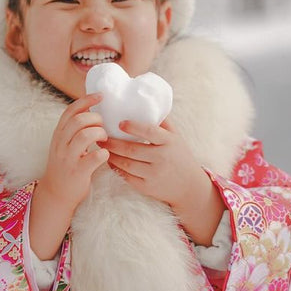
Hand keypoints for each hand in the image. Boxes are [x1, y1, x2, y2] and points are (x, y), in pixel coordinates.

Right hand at [29, 93, 109, 259]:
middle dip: (95, 119)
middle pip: (79, 121)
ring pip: (85, 135)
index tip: (101, 96)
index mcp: (59, 134)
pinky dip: (103, 153)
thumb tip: (92, 111)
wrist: (56, 194)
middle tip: (103, 127)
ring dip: (100, 134)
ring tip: (104, 140)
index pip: (70, 111)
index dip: (86, 101)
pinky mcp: (77, 172)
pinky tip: (105, 155)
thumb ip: (74, 130)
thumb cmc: (66, 166)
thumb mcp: (64, 144)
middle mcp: (61, 144)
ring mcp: (68, 158)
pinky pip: (94, 157)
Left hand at [100, 119, 223, 244]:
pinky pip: (126, 177)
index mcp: (169, 142)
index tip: (119, 123)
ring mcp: (154, 174)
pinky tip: (109, 160)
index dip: (133, 127)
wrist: (190, 187)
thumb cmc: (180, 156)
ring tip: (102, 147)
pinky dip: (116, 168)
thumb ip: (163, 121)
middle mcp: (162, 158)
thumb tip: (148, 102)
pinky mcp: (147, 187)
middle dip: (113, 143)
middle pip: (131, 150)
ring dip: (111, 155)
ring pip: (126, 164)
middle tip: (100, 135)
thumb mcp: (176, 137)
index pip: (149, 132)